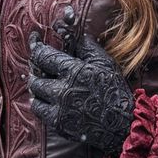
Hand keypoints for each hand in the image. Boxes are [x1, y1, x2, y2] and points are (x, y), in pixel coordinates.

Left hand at [26, 6, 135, 155]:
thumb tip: (76, 34)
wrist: (122, 123)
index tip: (34, 41)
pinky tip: (46, 100)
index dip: (36, 47)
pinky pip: (38, 111)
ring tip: (44, 84)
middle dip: (37, 71)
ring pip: (34, 94)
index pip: (43, 56)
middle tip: (41, 69)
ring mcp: (59, 109)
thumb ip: (88, 47)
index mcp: (74, 71)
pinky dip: (40, 104)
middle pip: (35, 77)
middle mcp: (62, 90)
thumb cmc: (114, 90)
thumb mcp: (105, 63)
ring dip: (37, 88)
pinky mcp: (58, 124)